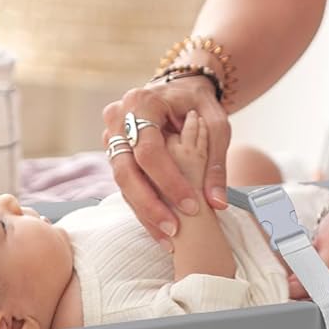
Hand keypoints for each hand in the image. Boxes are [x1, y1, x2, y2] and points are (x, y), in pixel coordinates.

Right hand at [102, 76, 230, 247]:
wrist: (179, 90)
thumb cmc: (198, 103)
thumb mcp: (217, 124)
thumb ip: (215, 161)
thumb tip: (216, 202)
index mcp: (142, 102)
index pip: (149, 149)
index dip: (169, 181)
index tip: (192, 206)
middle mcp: (119, 118)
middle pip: (126, 169)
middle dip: (150, 203)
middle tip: (175, 229)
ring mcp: (111, 136)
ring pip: (121, 182)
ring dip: (144, 212)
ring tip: (168, 238)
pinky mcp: (114, 153)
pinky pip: (124, 185)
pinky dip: (142, 208)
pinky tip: (160, 230)